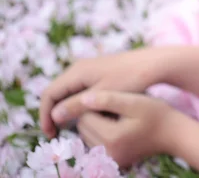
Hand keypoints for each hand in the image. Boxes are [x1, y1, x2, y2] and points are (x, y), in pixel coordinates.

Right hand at [40, 48, 162, 137]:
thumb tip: (54, 116)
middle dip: (54, 113)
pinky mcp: (98, 72)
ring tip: (68, 127)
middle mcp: (79, 67)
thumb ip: (77, 106)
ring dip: (66, 108)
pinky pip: (80, 88)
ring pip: (68, 91)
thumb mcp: (102, 96)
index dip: (45, 115)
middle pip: (56, 92)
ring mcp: (89, 68)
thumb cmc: (130, 79)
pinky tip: (84, 115)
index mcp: (77, 72)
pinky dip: (77, 102)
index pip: (49, 94)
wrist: (153, 64)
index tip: (51, 134)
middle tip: (56, 133)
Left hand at [75, 90, 175, 167]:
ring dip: (95, 124)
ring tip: (115, 115)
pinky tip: (116, 125)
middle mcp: (107, 153)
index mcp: (111, 137)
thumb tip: (82, 100)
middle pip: (83, 128)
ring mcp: (110, 160)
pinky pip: (95, 144)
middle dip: (93, 115)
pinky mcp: (113, 161)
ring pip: (86, 136)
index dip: (94, 104)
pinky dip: (101, 133)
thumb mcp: (135, 101)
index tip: (111, 98)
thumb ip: (108, 100)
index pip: (84, 117)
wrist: (174, 134)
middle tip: (114, 106)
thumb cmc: (157, 114)